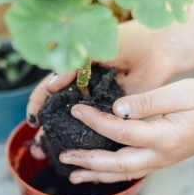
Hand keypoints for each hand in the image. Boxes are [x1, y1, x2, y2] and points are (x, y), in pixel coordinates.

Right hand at [27, 20, 177, 158]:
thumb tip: (51, 86)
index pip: (49, 88)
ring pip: (75, 123)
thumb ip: (73, 66)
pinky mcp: (116, 113)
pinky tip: (78, 151)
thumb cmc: (127, 41)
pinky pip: (98, 129)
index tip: (33, 118)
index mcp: (75, 70)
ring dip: (62, 138)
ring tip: (49, 153)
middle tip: (37, 146)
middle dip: (45, 128)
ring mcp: (99, 102)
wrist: (160, 47)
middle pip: (58, 111)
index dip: (38, 102)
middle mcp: (84, 88)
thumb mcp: (94, 49)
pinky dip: (87, 139)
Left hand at [59, 79, 193, 182]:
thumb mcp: (180, 93)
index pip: (118, 132)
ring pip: (122, 173)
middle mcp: (159, 156)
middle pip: (115, 164)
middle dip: (87, 161)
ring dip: (96, 174)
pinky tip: (99, 172)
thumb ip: (146, 102)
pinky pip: (131, 170)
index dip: (94, 122)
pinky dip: (111, 173)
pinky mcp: (161, 159)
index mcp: (163, 138)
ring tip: (73, 175)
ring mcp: (160, 161)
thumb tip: (115, 108)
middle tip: (63, 156)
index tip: (75, 110)